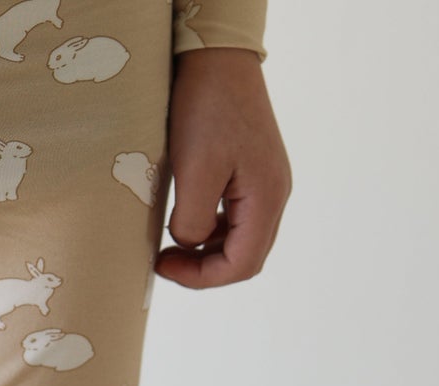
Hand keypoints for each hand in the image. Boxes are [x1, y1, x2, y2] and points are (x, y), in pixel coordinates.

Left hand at [157, 48, 291, 288]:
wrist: (217, 56)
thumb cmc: (207, 107)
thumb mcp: (195, 169)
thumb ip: (193, 220)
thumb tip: (189, 243)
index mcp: (267, 198)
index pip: (242, 265)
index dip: (203, 277)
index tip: (165, 266)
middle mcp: (274, 195)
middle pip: (245, 256)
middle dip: (204, 268)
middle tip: (164, 260)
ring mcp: (265, 183)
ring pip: (239, 239)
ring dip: (206, 250)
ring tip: (171, 244)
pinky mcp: (251, 172)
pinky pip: (234, 217)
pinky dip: (209, 229)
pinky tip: (184, 219)